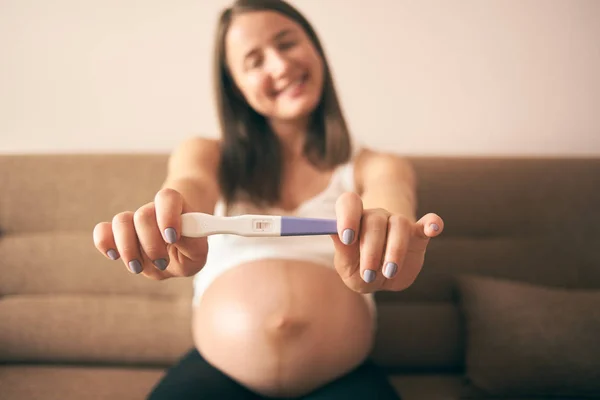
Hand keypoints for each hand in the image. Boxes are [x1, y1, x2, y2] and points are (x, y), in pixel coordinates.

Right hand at [93, 188, 207, 279]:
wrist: (182, 241)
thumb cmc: (190, 247)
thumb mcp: (198, 251)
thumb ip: (193, 246)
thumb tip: (177, 240)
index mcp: (176, 207)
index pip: (168, 198)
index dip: (167, 216)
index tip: (172, 237)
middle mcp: (153, 211)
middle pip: (143, 216)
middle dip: (151, 245)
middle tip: (162, 262)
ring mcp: (134, 222)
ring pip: (121, 221)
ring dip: (129, 247)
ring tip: (139, 267)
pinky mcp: (119, 235)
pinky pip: (102, 231)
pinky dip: (104, 242)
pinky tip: (114, 255)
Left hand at [331, 192, 443, 292]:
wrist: (382, 278)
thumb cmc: (360, 269)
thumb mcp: (348, 268)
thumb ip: (343, 252)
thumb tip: (335, 234)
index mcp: (354, 221)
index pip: (349, 203)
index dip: (347, 216)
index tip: (347, 237)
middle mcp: (375, 217)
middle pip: (374, 220)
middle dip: (371, 249)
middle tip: (368, 274)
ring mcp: (398, 224)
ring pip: (399, 224)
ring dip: (395, 249)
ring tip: (389, 272)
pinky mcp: (418, 235)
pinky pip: (428, 223)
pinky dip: (432, 223)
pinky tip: (433, 228)